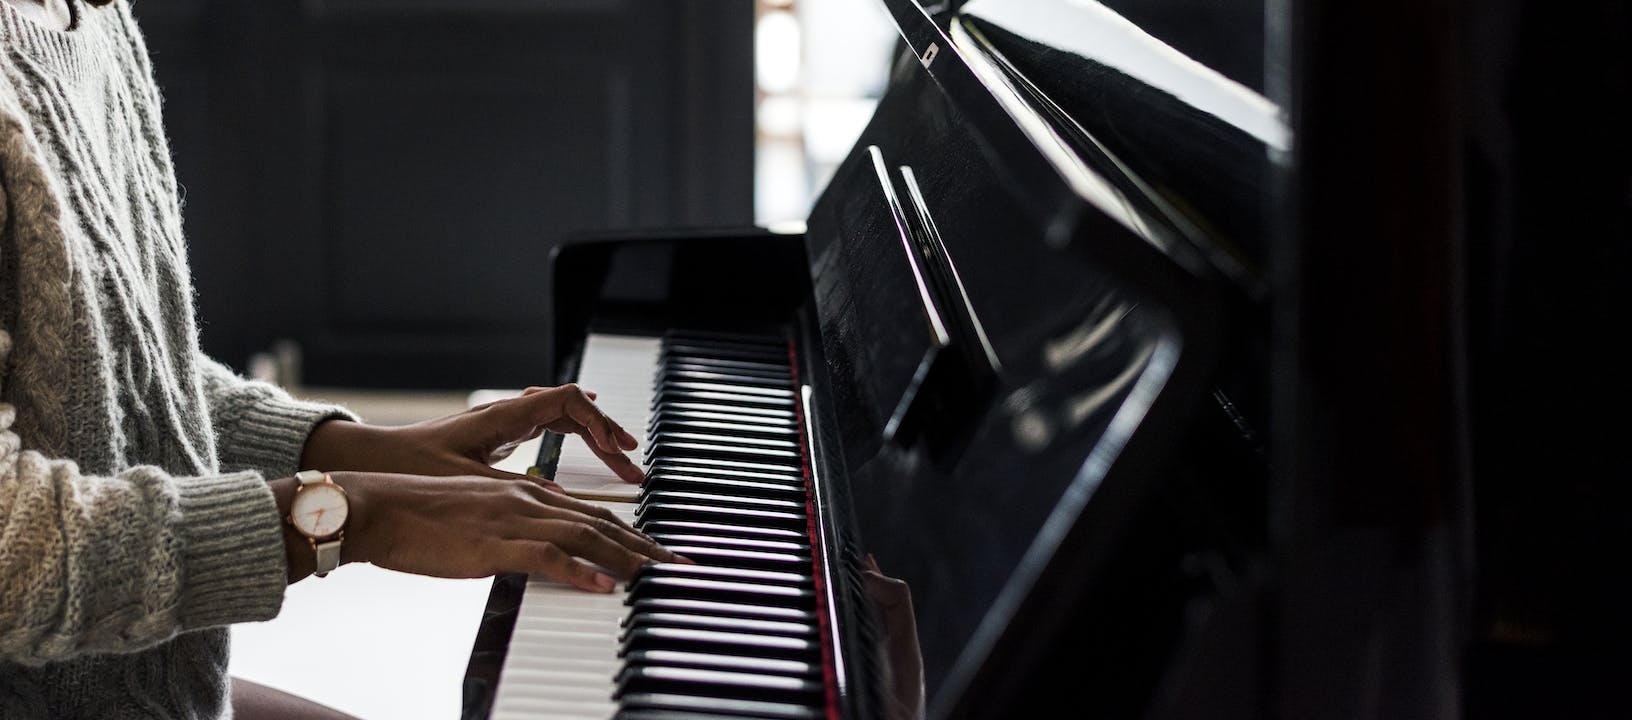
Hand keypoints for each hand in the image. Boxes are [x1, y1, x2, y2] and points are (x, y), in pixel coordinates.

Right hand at [275, 471, 683, 590]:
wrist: (376, 507)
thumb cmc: (420, 520)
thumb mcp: (478, 520)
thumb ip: (513, 531)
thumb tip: (538, 551)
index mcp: (525, 494)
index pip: (592, 514)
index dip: (632, 532)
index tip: (661, 552)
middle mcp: (527, 501)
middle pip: (601, 522)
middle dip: (646, 545)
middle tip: (680, 565)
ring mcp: (512, 519)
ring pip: (583, 535)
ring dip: (627, 556)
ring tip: (659, 574)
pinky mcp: (492, 543)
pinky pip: (546, 557)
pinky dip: (580, 571)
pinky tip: (605, 585)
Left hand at [299, 384, 644, 491]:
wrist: (366, 466)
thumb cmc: (407, 471)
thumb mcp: (466, 486)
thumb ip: (514, 492)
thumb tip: (561, 503)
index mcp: (503, 416)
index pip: (569, 403)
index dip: (601, 426)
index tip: (621, 453)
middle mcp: (504, 413)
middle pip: (571, 407)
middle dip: (606, 432)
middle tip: (631, 461)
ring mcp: (499, 422)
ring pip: (558, 414)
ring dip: (590, 433)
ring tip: (618, 454)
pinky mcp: (491, 437)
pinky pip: (543, 424)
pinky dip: (569, 433)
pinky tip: (579, 447)